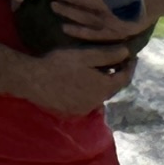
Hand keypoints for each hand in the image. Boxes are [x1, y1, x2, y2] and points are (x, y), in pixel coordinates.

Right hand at [25, 29, 147, 116]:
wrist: (32, 80)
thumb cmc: (59, 64)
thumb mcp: (85, 55)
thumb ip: (108, 55)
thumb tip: (126, 53)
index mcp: (103, 88)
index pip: (125, 78)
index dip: (130, 67)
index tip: (131, 56)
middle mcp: (97, 102)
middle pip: (112, 88)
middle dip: (116, 75)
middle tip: (117, 62)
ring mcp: (84, 109)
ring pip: (99, 95)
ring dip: (102, 84)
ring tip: (100, 70)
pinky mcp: (72, 112)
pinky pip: (87, 101)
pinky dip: (90, 91)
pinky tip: (83, 82)